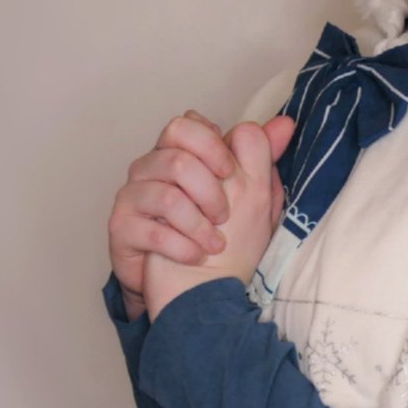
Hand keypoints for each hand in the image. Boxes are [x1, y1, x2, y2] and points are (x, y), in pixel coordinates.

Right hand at [142, 117, 294, 319]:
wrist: (189, 283)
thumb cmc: (220, 231)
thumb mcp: (249, 192)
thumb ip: (261, 155)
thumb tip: (286, 124)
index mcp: (180, 150)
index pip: (188, 124)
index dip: (214, 147)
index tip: (233, 173)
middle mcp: (151, 166)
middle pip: (174, 155)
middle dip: (208, 187)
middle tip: (225, 214)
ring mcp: (133, 195)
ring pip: (167, 195)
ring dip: (199, 224)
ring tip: (216, 243)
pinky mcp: (121, 226)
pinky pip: (152, 231)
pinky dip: (183, 247)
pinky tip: (197, 256)